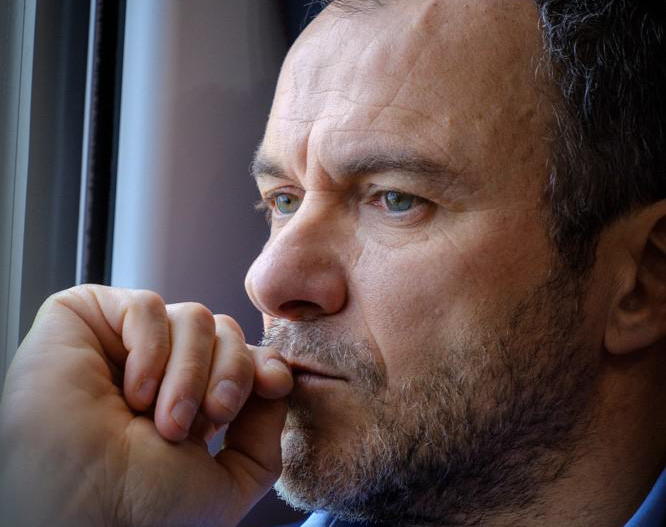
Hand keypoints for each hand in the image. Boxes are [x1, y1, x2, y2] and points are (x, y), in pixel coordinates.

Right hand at [0, 285, 291, 526]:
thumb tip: (275, 378)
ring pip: (194, 316)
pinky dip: (150, 349)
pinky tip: (133, 392)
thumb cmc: (147, 510)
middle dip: (229, 373)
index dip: (263, 364)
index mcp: (188, 401)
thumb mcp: (230, 480)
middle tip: (205, 420)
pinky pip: (147, 306)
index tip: (274, 385)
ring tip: (164, 419)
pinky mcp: (86, 320)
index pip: (242, 355)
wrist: (84, 510)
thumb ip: (264, 431)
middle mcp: (159, 369)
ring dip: (190, 371)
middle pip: (225, 331)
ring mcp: (124, 343)